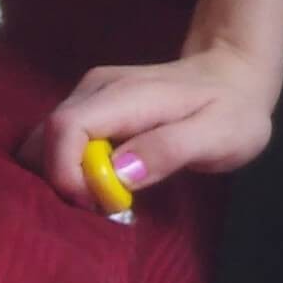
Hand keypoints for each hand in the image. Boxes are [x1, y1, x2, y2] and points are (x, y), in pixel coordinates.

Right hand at [15, 38, 282, 208]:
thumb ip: (170, 150)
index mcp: (128, 93)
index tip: (96, 203)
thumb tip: (118, 173)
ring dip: (63, 176)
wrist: (235, 76)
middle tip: (102, 206)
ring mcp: (90, 93)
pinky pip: (60, 140)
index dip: (67, 173)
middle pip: (47, 137)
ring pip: (47, 141)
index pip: (66, 128)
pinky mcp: (90, 105)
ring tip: (104, 196)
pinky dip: (69, 167)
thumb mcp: (220, 136)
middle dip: (61, 180)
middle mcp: (97, 88)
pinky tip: (102, 182)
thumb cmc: (234, 111)